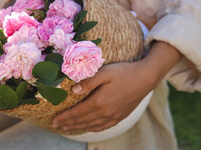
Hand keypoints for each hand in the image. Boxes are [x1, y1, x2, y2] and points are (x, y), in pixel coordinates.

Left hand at [52, 41, 180, 131]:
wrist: (146, 78)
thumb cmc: (124, 72)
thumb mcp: (104, 72)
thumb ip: (88, 81)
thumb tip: (73, 90)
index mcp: (99, 102)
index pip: (77, 112)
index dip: (65, 117)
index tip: (54, 120)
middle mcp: (105, 112)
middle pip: (82, 121)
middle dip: (68, 124)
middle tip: (56, 125)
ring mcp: (114, 116)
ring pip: (92, 126)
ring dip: (78, 127)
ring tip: (67, 128)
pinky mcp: (120, 116)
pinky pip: (103, 127)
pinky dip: (92, 128)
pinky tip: (88, 127)